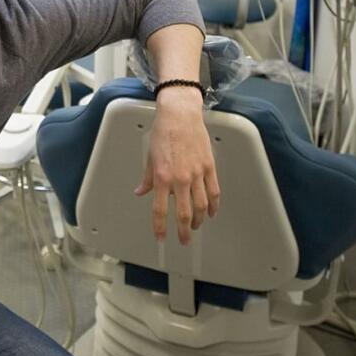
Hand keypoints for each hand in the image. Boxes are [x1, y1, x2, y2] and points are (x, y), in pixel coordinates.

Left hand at [134, 87, 219, 244]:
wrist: (180, 115)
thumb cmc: (163, 132)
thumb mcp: (150, 157)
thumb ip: (147, 178)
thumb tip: (141, 191)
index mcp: (162, 177)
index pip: (160, 210)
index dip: (160, 227)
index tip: (161, 237)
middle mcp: (180, 179)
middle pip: (184, 214)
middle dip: (184, 231)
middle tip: (184, 240)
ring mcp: (197, 174)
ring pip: (201, 206)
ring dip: (199, 220)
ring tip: (196, 227)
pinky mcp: (209, 167)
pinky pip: (214, 192)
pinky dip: (214, 206)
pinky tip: (211, 212)